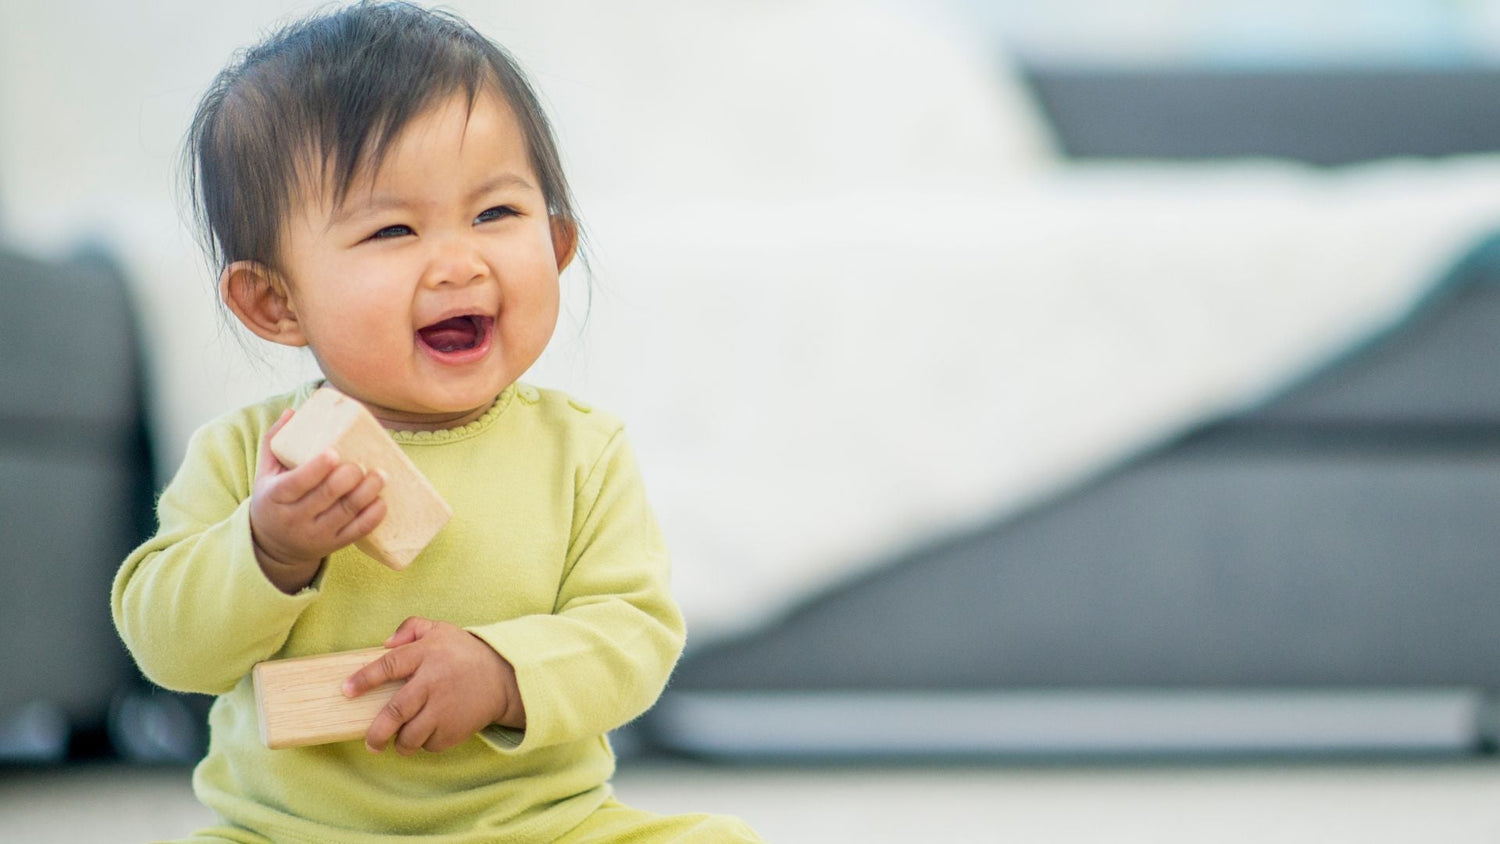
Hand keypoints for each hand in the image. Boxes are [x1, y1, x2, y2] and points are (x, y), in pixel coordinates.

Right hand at [249, 409, 386, 592]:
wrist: (274, 545)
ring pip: (346, 512)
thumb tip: (293, 411)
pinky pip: (357, 532)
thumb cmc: (274, 499)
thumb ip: (275, 441)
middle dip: (349, 478)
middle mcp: (295, 518)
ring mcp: (316, 534)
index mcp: (276, 496)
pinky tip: (382, 501)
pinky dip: (373, 516)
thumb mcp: (265, 472)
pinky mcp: (333, 544)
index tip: (334, 453)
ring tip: (380, 475)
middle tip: (362, 464)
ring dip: (367, 493)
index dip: (317, 468)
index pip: (297, 482)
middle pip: (326, 496)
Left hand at [343, 617, 524, 754]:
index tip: (346, 691)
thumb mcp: (441, 630)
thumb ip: (411, 628)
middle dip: (377, 732)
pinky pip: (429, 744)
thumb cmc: (465, 654)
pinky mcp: (455, 729)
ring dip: (400, 743)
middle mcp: (433, 682)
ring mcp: (445, 708)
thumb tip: (385, 643)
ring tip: (397, 741)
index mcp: (427, 655)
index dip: (364, 679)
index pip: (389, 666)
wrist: (504, 678)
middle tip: (371, 742)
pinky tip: (427, 733)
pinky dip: (423, 744)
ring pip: (411, 736)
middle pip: (396, 711)